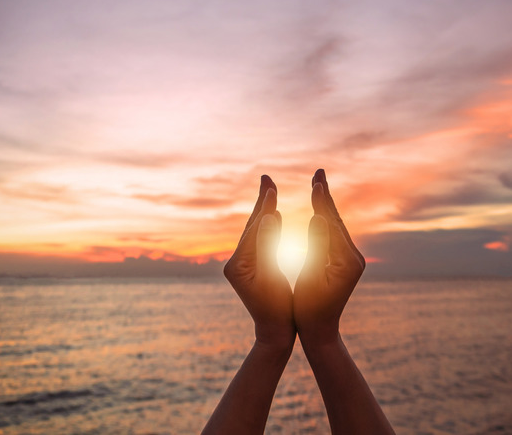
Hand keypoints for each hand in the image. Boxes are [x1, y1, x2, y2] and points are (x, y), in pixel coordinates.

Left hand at [223, 175, 294, 348]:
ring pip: (255, 232)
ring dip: (264, 212)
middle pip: (251, 226)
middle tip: (266, 177)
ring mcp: (242, 266)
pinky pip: (260, 241)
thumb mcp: (272, 277)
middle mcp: (235, 262)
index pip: (252, 228)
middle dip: (260, 202)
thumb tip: (268, 217)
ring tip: (270, 192)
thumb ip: (268, 246)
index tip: (271, 184)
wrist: (274, 334)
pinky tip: (274, 217)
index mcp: (237, 264)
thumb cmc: (276, 309)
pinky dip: (268, 227)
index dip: (263, 206)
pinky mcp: (251, 269)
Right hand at [294, 169, 365, 346]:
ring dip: (326, 205)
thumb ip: (316, 247)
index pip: (333, 224)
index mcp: (347, 261)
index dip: (323, 201)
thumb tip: (318, 218)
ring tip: (318, 184)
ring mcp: (350, 260)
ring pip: (336, 226)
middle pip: (337, 220)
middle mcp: (353, 257)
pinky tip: (319, 210)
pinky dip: (325, 219)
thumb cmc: (310, 310)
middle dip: (326, 196)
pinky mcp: (344, 262)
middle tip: (319, 172)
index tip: (315, 181)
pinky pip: (333, 235)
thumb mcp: (310, 278)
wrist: (320, 331)